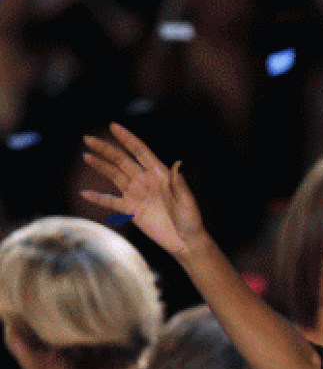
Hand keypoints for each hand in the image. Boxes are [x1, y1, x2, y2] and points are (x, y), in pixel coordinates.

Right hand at [81, 123, 206, 259]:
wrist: (186, 242)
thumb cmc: (191, 220)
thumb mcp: (188, 201)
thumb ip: (180, 183)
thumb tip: (178, 163)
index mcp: (160, 174)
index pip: (140, 152)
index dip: (127, 139)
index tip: (113, 126)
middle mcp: (146, 180)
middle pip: (122, 160)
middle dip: (106, 149)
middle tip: (88, 139)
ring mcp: (137, 194)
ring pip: (114, 176)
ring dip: (100, 166)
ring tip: (87, 156)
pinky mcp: (131, 209)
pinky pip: (111, 202)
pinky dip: (99, 198)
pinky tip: (85, 193)